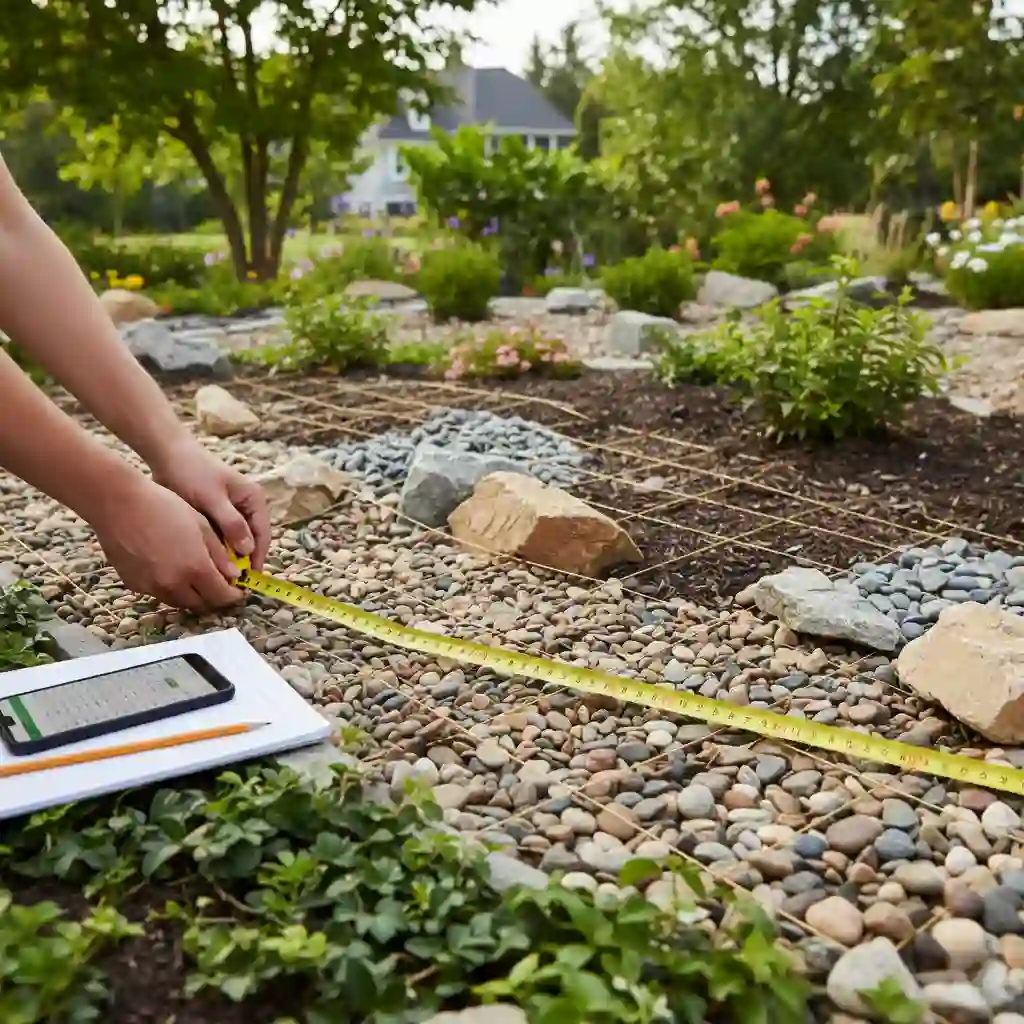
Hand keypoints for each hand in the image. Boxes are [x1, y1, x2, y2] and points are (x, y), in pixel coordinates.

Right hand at [90, 476, 244, 611]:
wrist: (119, 504)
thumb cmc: (164, 507)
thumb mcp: (202, 526)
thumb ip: (220, 554)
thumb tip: (234, 575)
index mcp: (195, 568)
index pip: (222, 596)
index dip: (234, 596)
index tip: (239, 590)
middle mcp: (174, 584)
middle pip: (202, 605)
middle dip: (215, 598)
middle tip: (220, 585)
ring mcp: (151, 587)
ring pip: (180, 602)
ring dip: (193, 596)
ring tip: (197, 578)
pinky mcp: (134, 585)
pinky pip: (159, 594)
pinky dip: (171, 589)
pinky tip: (171, 571)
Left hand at [149, 439, 269, 570]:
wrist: (167, 455)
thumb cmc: (192, 473)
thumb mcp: (212, 498)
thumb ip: (231, 524)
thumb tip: (247, 551)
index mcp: (253, 500)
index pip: (262, 535)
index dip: (256, 559)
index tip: (248, 580)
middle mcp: (246, 508)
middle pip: (249, 542)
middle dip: (240, 562)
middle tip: (230, 586)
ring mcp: (230, 513)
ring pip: (233, 543)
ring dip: (226, 559)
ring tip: (216, 579)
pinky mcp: (214, 517)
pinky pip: (219, 540)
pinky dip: (214, 552)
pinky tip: (205, 565)